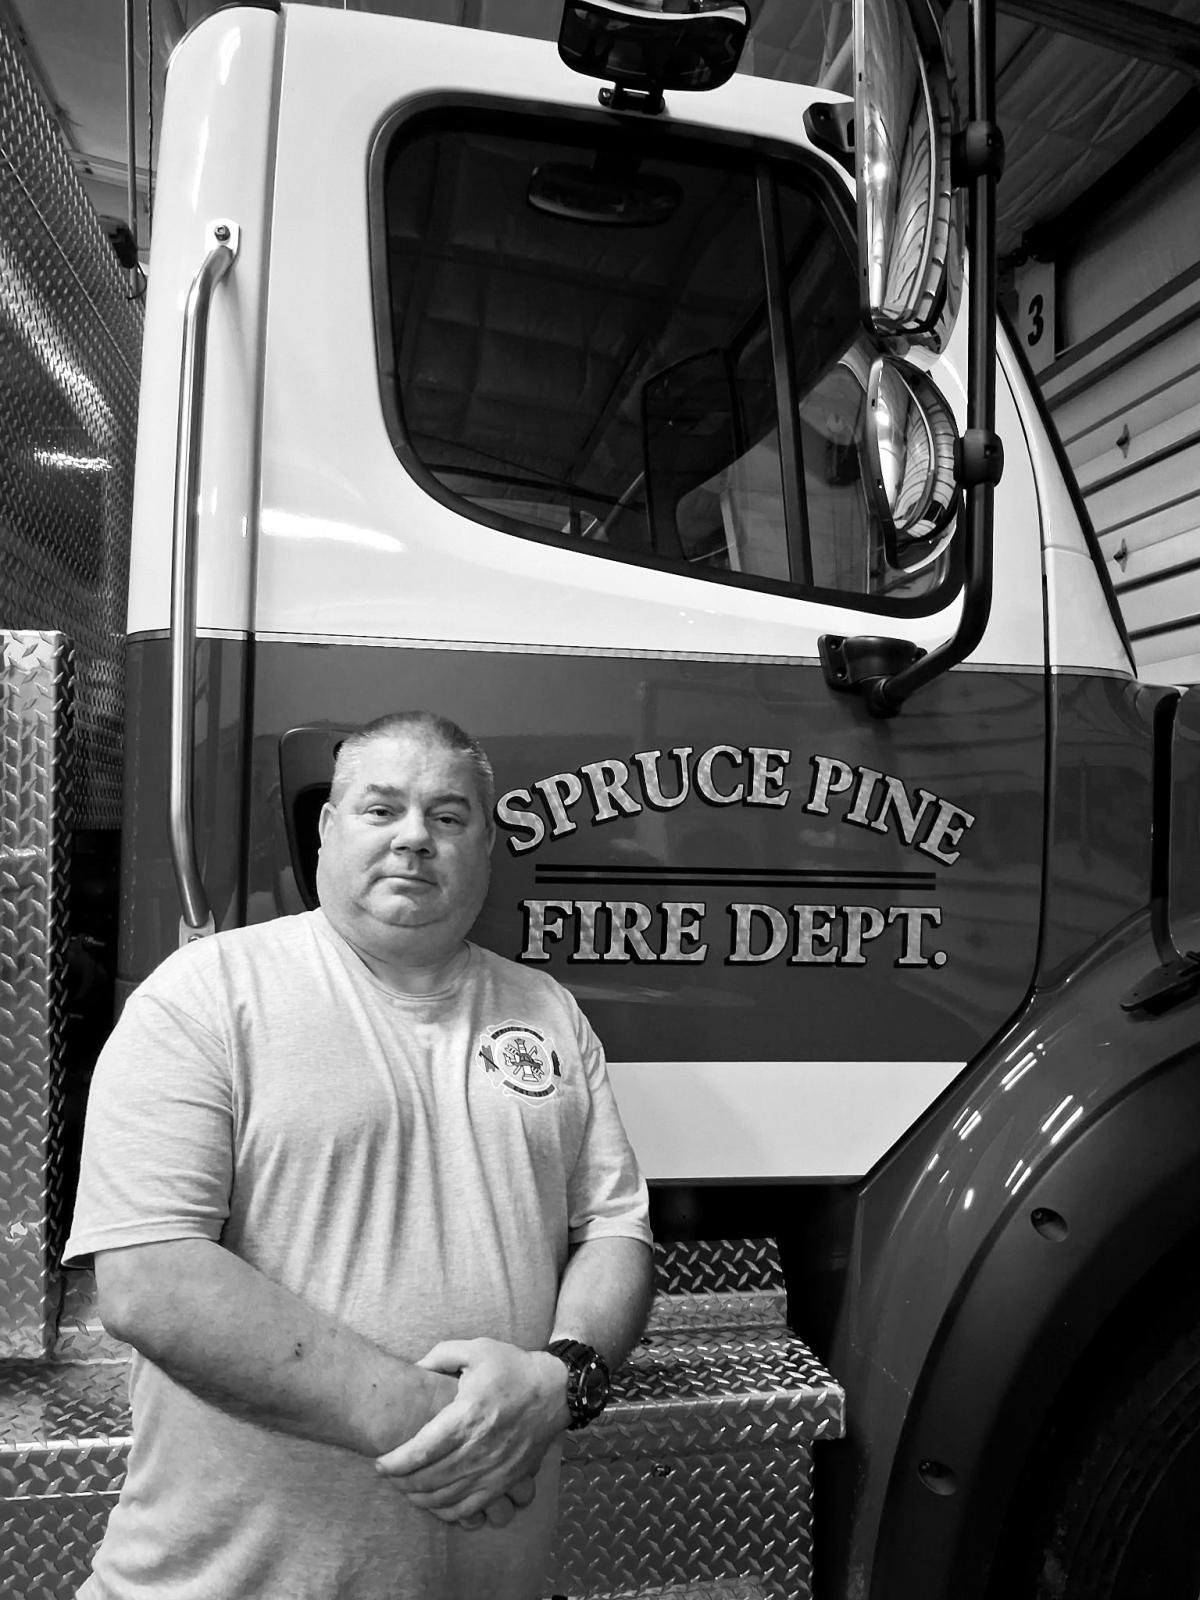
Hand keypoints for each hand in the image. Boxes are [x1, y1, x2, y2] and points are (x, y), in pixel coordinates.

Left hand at [374, 1338, 567, 1524]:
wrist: (555, 1392)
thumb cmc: (512, 1368)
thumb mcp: (476, 1349)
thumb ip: (440, 1355)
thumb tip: (414, 1368)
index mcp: (469, 1414)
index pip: (423, 1450)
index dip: (395, 1462)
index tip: (379, 1463)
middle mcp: (480, 1447)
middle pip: (429, 1478)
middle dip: (401, 1481)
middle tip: (386, 1475)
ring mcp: (493, 1469)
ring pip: (446, 1497)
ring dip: (418, 1497)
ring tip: (403, 1488)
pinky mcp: (504, 1482)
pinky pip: (469, 1508)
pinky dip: (445, 1511)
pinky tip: (432, 1502)